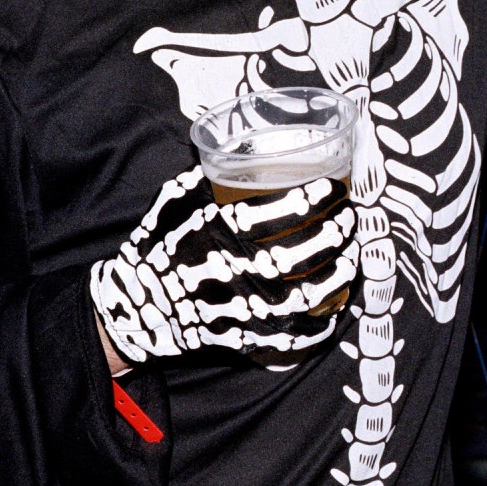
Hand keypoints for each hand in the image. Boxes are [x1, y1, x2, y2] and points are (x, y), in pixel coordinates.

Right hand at [90, 166, 357, 368]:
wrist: (135, 305)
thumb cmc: (158, 247)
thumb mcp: (174, 202)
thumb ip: (206, 177)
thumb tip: (239, 150)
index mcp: (217, 232)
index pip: (278, 212)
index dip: (314, 198)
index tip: (335, 188)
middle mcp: (234, 270)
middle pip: (300, 252)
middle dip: (335, 233)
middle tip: (349, 219)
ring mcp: (242, 307)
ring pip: (306, 293)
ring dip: (337, 273)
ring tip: (351, 255)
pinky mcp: (246, 335)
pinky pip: (293, 335)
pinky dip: (320, 323)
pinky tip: (335, 304)